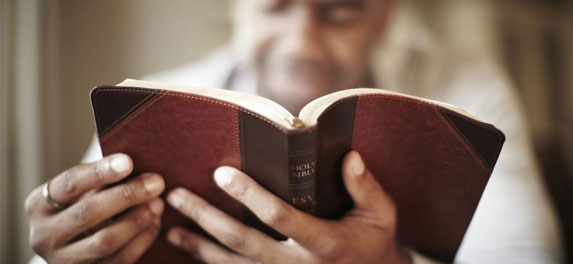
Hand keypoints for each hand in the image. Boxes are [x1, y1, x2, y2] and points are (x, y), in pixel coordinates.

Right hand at [25, 154, 165, 262]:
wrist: (74, 245)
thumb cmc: (82, 206)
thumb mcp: (81, 192)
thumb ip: (100, 179)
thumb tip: (132, 165)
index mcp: (38, 206)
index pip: (70, 184)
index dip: (100, 172)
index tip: (128, 161)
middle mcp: (43, 236)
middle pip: (88, 213)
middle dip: (127, 195)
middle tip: (156, 182)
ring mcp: (62, 261)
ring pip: (104, 241)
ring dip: (137, 220)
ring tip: (158, 204)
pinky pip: (119, 260)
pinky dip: (141, 240)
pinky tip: (154, 223)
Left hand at [166, 151, 411, 263]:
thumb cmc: (375, 243)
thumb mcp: (381, 215)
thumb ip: (365, 187)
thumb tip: (349, 156)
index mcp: (324, 244)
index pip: (280, 218)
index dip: (250, 196)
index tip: (222, 173)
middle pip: (243, 243)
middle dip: (206, 219)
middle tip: (176, 196)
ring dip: (198, 247)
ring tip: (168, 230)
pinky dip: (212, 263)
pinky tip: (190, 252)